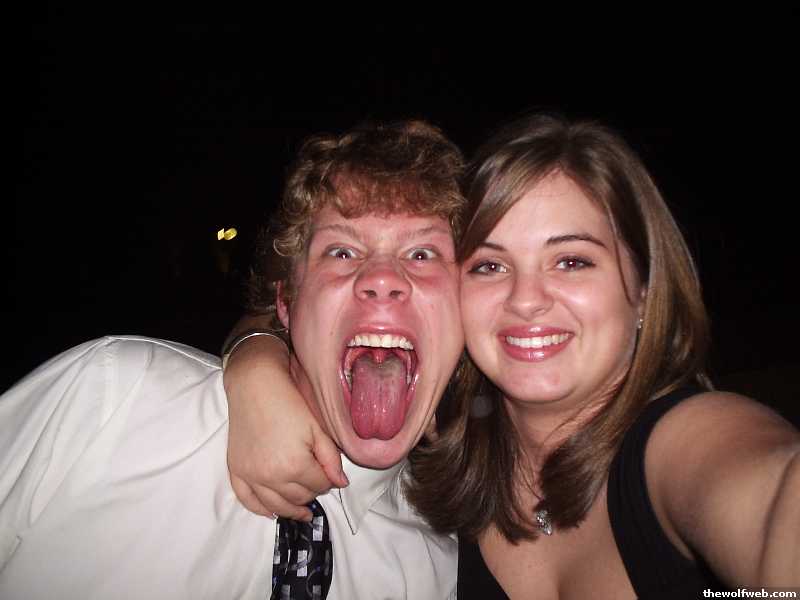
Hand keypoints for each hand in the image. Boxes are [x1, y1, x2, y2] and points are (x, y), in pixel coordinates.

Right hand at [224, 334, 346, 520]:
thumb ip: (331, 459)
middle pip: (299, 497)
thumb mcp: (317, 429)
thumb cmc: (289, 403)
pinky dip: (261, 509)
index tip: (329, 473)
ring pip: (276, 505)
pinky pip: (247, 500)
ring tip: (303, 512)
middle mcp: (271, 476)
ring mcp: (251, 475)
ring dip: (291, 509)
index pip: (320, 485)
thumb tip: (340, 484)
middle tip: (316, 484)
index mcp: (295, 465)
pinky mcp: (237, 470)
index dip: (328, 481)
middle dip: (311, 492)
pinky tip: (273, 511)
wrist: (254, 386)